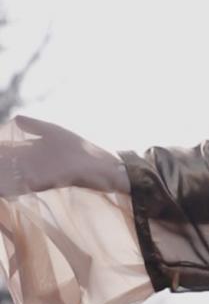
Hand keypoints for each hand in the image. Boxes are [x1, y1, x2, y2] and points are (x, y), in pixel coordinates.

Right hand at [0, 116, 127, 196]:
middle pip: (11, 165)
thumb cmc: (80, 149)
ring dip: (8, 179)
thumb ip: (36, 126)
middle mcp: (35, 164)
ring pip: (18, 177)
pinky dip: (26, 184)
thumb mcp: (55, 133)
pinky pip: (36, 183)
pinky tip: (16, 186)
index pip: (11, 151)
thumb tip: (15, 117)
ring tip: (1, 182)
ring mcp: (43, 174)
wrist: (103, 165)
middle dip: (2, 167)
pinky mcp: (55, 181)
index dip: (2, 150)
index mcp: (34, 151)